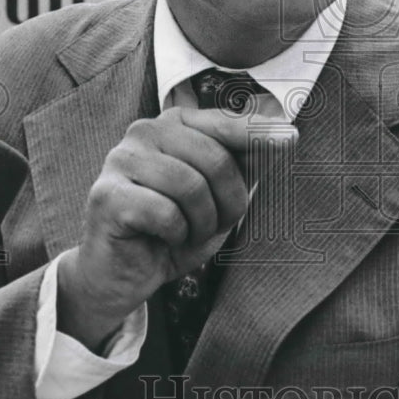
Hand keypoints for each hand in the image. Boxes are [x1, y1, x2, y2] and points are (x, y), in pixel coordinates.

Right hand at [57, 106, 296, 349]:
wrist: (122, 274)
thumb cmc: (174, 231)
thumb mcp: (220, 198)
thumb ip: (246, 164)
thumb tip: (286, 133)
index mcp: (172, 124)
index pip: (224, 123)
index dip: (258, 135)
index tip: (291, 140)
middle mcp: (143, 131)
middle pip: (213, 158)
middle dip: (229, 201)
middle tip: (217, 224)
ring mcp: (121, 160)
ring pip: (190, 186)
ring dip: (202, 222)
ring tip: (188, 233)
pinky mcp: (108, 195)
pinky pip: (165, 213)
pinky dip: (176, 235)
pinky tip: (163, 239)